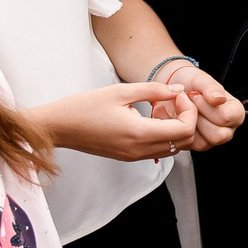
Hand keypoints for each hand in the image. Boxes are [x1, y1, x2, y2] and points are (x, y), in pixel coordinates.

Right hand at [37, 82, 206, 162]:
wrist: (57, 127)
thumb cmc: (83, 107)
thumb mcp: (120, 91)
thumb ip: (153, 91)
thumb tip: (178, 91)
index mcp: (139, 134)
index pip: (185, 130)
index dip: (189, 111)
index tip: (178, 96)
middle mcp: (139, 150)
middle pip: (184, 141)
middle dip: (186, 119)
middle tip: (172, 100)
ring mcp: (134, 156)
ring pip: (173, 147)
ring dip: (175, 127)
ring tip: (159, 108)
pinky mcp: (128, 156)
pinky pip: (158, 149)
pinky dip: (163, 134)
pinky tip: (149, 117)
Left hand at [156, 62, 244, 141]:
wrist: (172, 89)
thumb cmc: (189, 83)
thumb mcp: (200, 79)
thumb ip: (211, 88)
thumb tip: (219, 99)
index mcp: (235, 113)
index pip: (226, 118)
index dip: (206, 106)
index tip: (196, 95)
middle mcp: (227, 129)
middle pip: (218, 135)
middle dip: (197, 117)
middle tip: (189, 104)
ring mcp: (211, 139)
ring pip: (202, 143)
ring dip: (188, 125)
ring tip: (184, 110)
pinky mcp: (196, 144)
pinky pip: (188, 145)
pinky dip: (179, 131)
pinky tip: (179, 118)